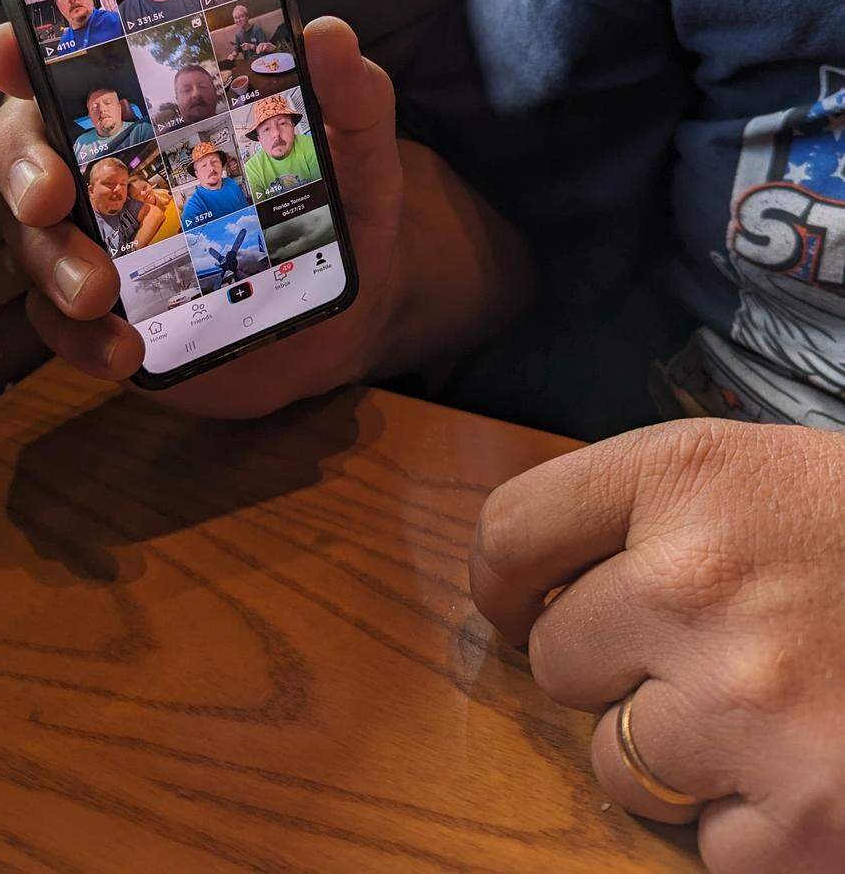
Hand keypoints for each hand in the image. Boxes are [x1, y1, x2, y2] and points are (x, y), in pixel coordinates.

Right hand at [0, 16, 403, 415]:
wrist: (347, 320)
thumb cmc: (339, 211)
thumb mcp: (358, 152)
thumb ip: (350, 94)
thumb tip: (327, 34)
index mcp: (147, 108)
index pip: (63, 67)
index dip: (17, 56)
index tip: (4, 58)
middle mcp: (104, 165)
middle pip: (20, 152)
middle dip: (23, 170)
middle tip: (51, 197)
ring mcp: (95, 243)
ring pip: (30, 243)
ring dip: (53, 266)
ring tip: (99, 293)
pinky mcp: (103, 315)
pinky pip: (59, 327)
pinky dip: (79, 340)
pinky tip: (122, 350)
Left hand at [470, 419, 844, 871]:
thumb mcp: (749, 471)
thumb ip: (636, 513)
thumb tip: (523, 589)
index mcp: (683, 475)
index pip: (511, 533)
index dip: (502, 578)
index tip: (519, 599)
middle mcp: (697, 581)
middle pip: (552, 660)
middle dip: (608, 665)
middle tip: (693, 649)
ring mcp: (749, 703)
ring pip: (617, 765)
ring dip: (672, 753)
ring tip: (757, 708)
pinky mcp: (805, 816)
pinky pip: (702, 847)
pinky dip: (746, 825)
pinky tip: (804, 765)